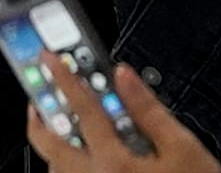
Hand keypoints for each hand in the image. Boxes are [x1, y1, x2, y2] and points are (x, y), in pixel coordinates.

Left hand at [27, 55, 220, 172]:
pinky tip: (82, 157)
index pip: (80, 109)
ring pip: (54, 167)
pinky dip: (67, 165)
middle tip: (37, 98)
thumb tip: (124, 75)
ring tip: (59, 127)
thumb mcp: (182, 148)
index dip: (62, 79)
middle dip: (37, 118)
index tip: (47, 59)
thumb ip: (149, 111)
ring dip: (53, 145)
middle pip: (47, 144)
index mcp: (114, 162)